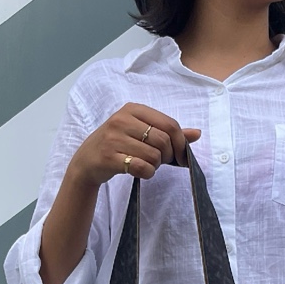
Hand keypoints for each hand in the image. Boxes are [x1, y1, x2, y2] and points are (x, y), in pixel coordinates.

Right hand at [69, 102, 201, 186]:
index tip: (181, 156)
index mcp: (133, 109)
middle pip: (163, 141)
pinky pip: (141, 167)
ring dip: (155, 166)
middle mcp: (122, 119)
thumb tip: (197, 133)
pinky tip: (141, 172)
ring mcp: (114, 138)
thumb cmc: (119, 145)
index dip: (181, 143)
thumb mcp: (142, 132)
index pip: (169, 124)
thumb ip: (169, 133)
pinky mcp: (109, 157)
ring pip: (154, 156)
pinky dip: (147, 173)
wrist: (87, 161)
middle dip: (167, 156)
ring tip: (145, 164)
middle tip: (159, 161)